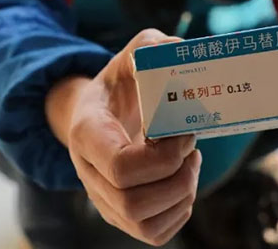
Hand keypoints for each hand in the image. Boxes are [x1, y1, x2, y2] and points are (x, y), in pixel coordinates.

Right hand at [45, 29, 200, 245]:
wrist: (103, 110)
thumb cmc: (125, 81)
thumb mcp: (135, 54)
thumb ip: (152, 48)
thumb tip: (179, 57)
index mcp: (87, 133)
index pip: (119, 166)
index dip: (161, 156)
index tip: (179, 129)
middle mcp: (87, 172)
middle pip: (132, 201)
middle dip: (175, 177)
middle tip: (190, 144)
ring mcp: (102, 198)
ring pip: (143, 223)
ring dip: (181, 194)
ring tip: (190, 160)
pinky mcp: (120, 215)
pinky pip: (153, 234)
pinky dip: (179, 212)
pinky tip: (183, 181)